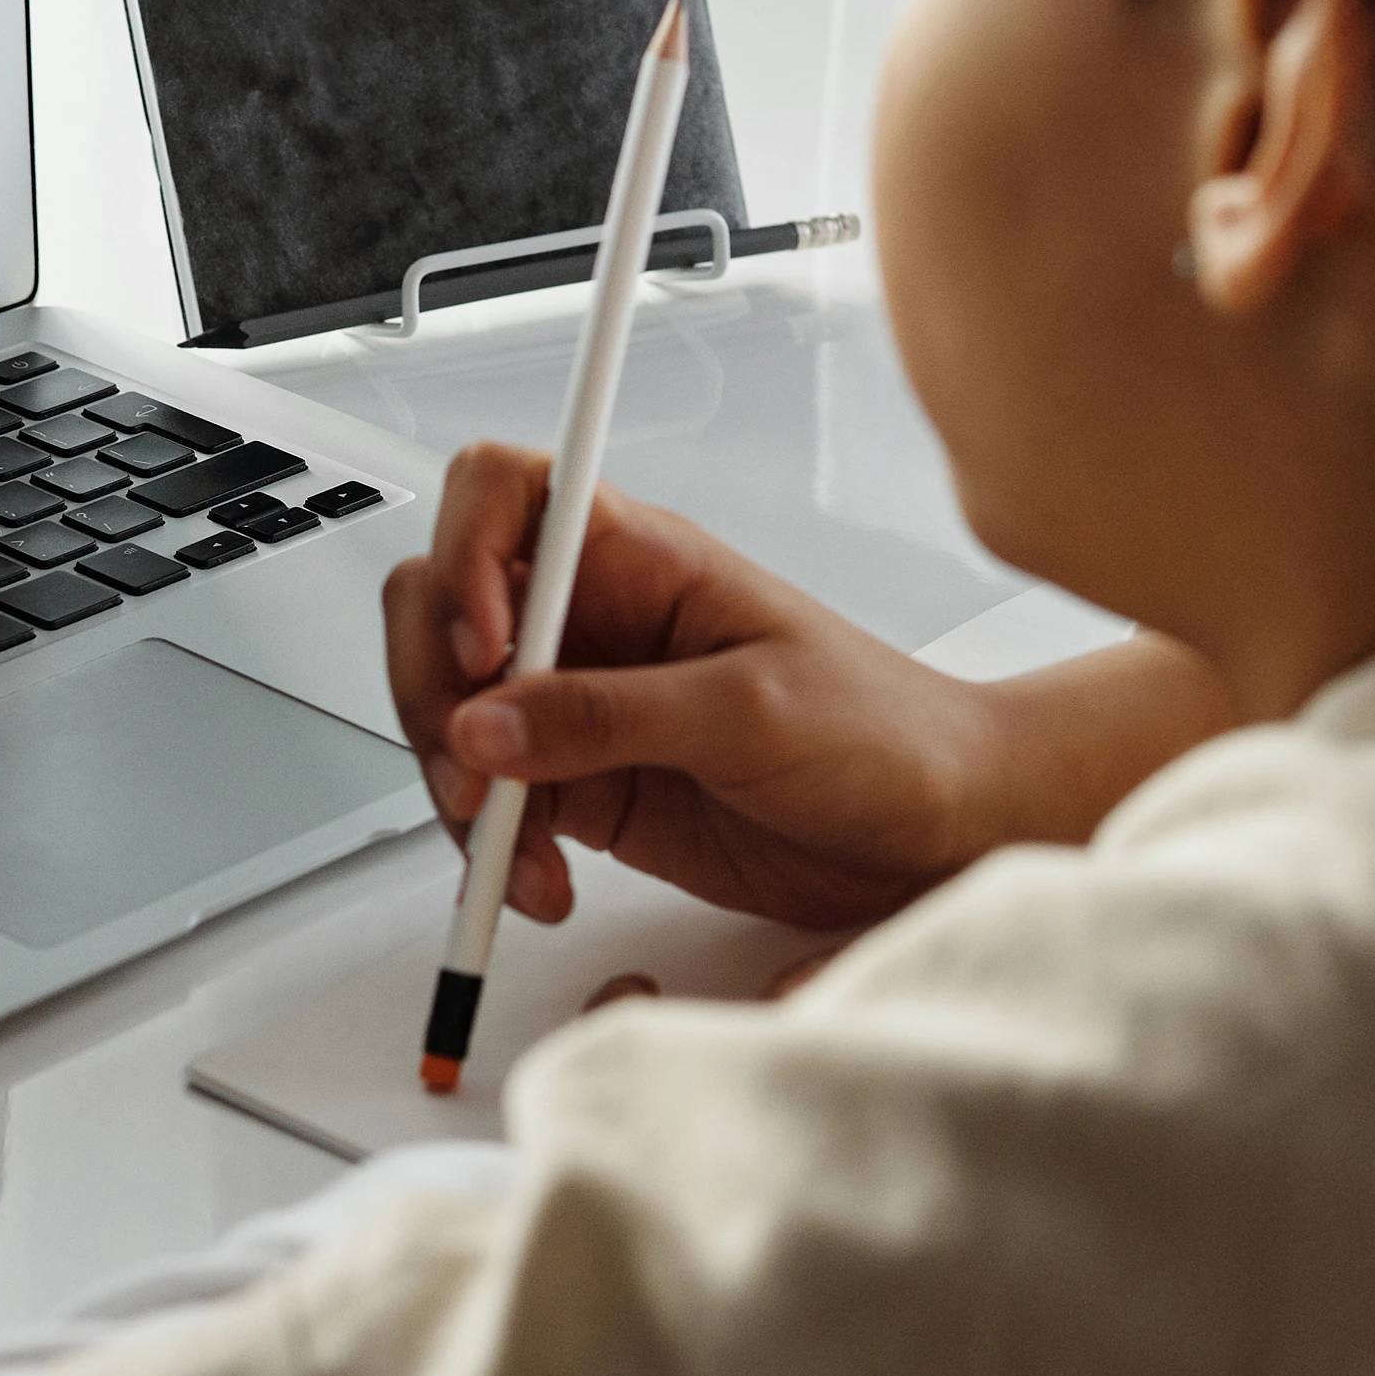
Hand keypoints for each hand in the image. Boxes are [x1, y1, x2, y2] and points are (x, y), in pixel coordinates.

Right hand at [381, 443, 1237, 932]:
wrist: (940, 827)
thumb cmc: (884, 733)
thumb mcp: (749, 711)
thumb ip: (610, 716)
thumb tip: (487, 723)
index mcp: (638, 556)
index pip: (503, 494)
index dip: (468, 554)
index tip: (484, 648)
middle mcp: (594, 617)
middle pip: (442, 610)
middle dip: (434, 693)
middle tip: (474, 771)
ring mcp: (579, 703)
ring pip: (451, 717)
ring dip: (460, 790)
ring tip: (516, 852)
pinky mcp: (581, 784)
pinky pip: (491, 805)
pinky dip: (493, 851)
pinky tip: (539, 882)